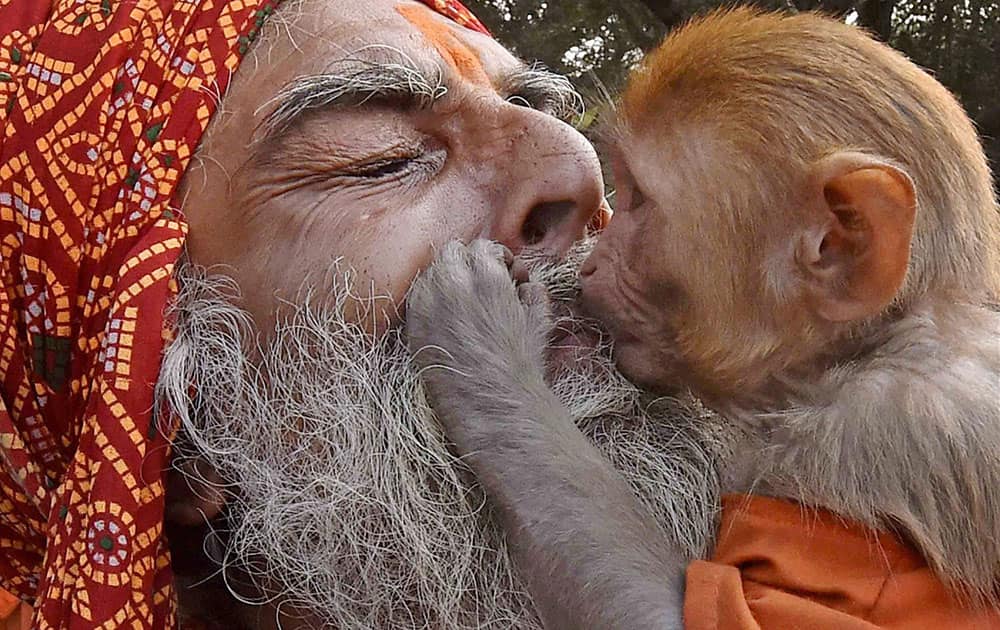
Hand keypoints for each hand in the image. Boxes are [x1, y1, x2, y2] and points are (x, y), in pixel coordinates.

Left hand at [406, 239, 551, 443]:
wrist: (493, 404)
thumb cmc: (522, 365)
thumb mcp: (540, 319)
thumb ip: (533, 289)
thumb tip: (524, 282)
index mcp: (487, 278)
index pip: (482, 247)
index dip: (495, 258)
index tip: (503, 274)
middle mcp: (453, 284)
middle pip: (452, 253)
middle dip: (468, 264)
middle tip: (481, 285)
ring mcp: (428, 304)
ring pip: (431, 272)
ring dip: (447, 278)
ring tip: (463, 301)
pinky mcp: (413, 326)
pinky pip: (416, 298)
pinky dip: (429, 299)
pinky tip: (445, 317)